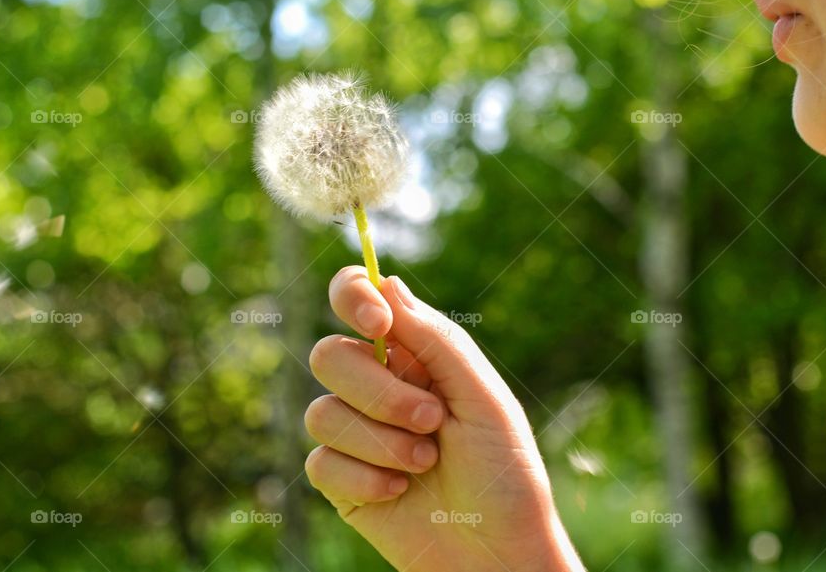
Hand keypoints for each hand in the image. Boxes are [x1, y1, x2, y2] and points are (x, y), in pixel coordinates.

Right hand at [303, 266, 585, 571]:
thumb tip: (387, 281)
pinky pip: (320, 462)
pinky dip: (365, 478)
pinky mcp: (340, 480)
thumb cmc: (504, 473)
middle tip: (432, 420)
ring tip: (426, 462)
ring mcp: (355, 433)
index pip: (358, 300)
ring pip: (321, 412)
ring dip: (380, 441)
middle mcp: (376, 386)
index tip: (377, 324)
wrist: (498, 556)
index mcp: (412, 354)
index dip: (353, 298)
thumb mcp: (483, 397)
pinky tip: (400, 492)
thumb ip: (436, 339)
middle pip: (329, 356)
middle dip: (380, 393)